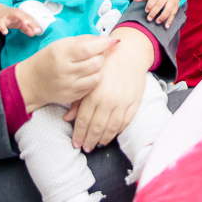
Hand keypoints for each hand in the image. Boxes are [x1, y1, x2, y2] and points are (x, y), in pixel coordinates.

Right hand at [0, 4, 42, 36]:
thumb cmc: (9, 18)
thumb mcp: (18, 23)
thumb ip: (26, 28)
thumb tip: (34, 33)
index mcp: (21, 13)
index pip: (29, 18)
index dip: (34, 24)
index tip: (39, 31)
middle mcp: (15, 13)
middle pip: (24, 15)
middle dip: (30, 20)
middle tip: (36, 29)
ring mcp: (7, 15)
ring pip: (14, 14)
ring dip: (21, 17)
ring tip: (25, 23)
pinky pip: (1, 23)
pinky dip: (3, 27)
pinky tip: (5, 32)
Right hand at [14, 34, 116, 112]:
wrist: (32, 82)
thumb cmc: (48, 59)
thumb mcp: (61, 44)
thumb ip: (83, 40)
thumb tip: (105, 39)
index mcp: (61, 54)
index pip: (88, 49)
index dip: (103, 44)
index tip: (111, 41)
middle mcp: (65, 72)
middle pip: (96, 63)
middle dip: (102, 55)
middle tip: (98, 52)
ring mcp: (69, 86)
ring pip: (97, 77)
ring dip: (99, 68)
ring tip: (93, 63)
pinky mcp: (72, 97)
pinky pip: (91, 88)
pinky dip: (93, 79)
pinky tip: (87, 74)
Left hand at [69, 26, 153, 150]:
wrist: (130, 54)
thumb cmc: (106, 64)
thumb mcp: (88, 79)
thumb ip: (77, 100)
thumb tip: (67, 118)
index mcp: (94, 94)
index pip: (84, 121)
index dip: (79, 134)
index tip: (75, 143)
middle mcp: (108, 100)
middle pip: (96, 128)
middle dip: (89, 140)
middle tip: (85, 148)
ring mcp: (122, 103)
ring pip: (111, 128)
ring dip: (103, 139)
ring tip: (98, 145)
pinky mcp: (134, 102)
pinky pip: (125, 122)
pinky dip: (118, 131)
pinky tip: (112, 134)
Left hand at [134, 0, 183, 27]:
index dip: (149, 5)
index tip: (146, 10)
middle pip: (160, 5)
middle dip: (154, 12)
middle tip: (149, 19)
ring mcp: (172, 1)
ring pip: (168, 9)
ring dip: (162, 16)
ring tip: (157, 22)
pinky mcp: (176, 6)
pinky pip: (173, 14)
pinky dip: (170, 20)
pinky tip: (166, 26)